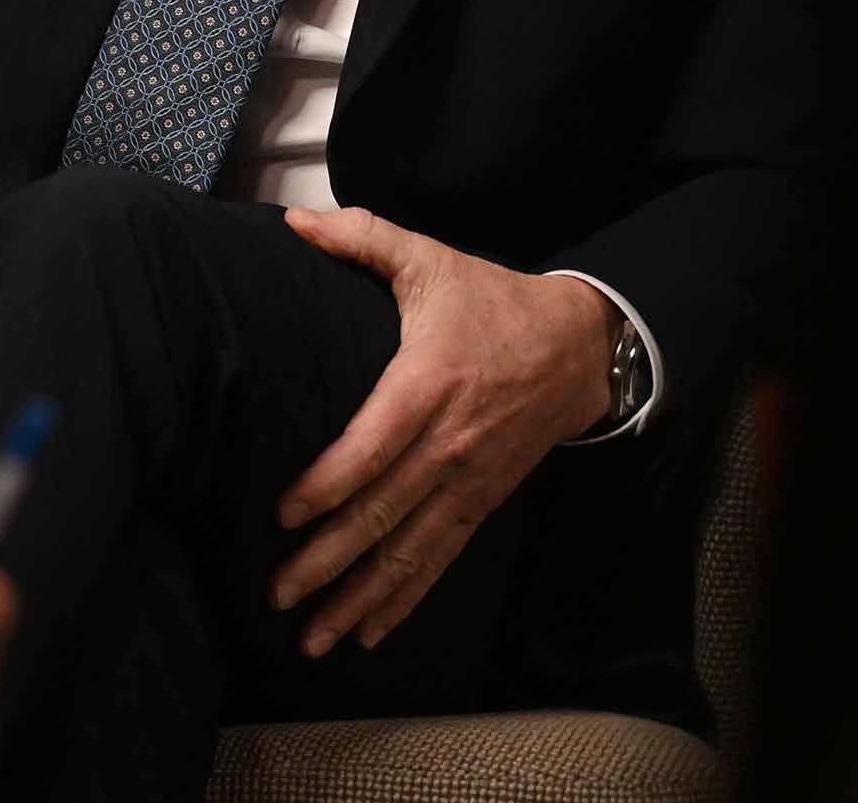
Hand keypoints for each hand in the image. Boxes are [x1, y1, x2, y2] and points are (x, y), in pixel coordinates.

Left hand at [268, 206, 613, 654]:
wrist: (581, 346)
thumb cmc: (491, 301)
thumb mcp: (429, 259)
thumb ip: (362, 237)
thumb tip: (295, 219)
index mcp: (428, 386)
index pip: (371, 447)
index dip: (328, 484)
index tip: (283, 515)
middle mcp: (448, 447)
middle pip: (383, 515)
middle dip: (328, 562)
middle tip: (276, 596)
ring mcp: (468, 482)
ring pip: (410, 552)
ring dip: (360, 598)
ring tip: (312, 637)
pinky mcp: (481, 501)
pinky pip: (438, 559)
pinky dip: (403, 599)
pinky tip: (367, 632)